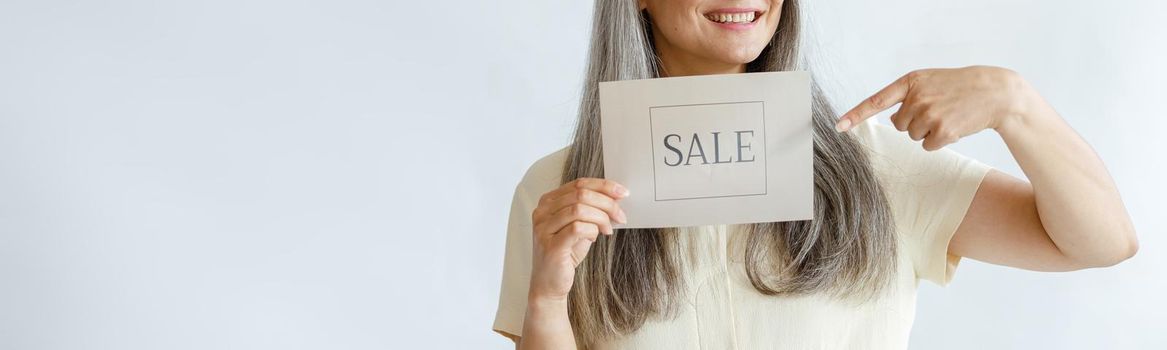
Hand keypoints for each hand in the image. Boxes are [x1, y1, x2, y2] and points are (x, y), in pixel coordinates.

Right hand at [528, 178, 628, 301]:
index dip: (603, 186)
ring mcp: (543, 229)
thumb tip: (616, 196)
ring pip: (579, 209)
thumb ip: (591, 210)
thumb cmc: (565, 254)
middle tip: (620, 216)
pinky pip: (577, 228)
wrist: (549, 284)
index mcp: (548, 202)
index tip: (622, 192)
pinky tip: (596, 237)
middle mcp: (542, 212)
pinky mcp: (550, 246)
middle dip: (607, 203)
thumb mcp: (580, 226)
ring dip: (601, 218)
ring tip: (608, 229)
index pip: (578, 183)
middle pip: (581, 194)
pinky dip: (592, 230)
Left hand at [834, 65, 1043, 150]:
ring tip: (947, 116)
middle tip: (937, 110)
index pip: (876, 101)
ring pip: (912, 136)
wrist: (995, 92)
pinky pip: (927, 146)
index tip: (838, 126)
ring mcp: (929, 114)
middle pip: (898, 125)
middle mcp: (916, 97)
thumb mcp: (931, 81)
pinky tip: (954, 126)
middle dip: (914, 122)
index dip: (856, 115)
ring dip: (928, 131)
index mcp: (911, 82)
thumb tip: (894, 122)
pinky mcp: (942, 131)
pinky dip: (939, 141)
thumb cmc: (960, 87)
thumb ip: (909, 95)